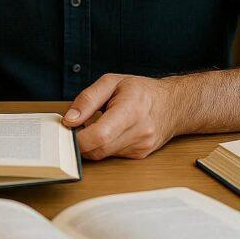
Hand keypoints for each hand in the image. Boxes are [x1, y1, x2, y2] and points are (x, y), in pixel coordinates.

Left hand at [62, 73, 179, 159]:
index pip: (100, 135)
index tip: (66, 130)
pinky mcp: (139, 155)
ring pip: (103, 155)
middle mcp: (139, 132)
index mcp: (132, 110)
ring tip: (94, 125)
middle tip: (74, 127)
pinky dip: (102, 147)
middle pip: (98, 149)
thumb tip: (69, 120)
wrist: (173, 104)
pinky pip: (111, 156)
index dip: (78, 138)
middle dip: (80, 142)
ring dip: (91, 145)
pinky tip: (107, 132)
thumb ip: (87, 100)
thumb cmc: (141, 90)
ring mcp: (141, 147)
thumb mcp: (111, 82)